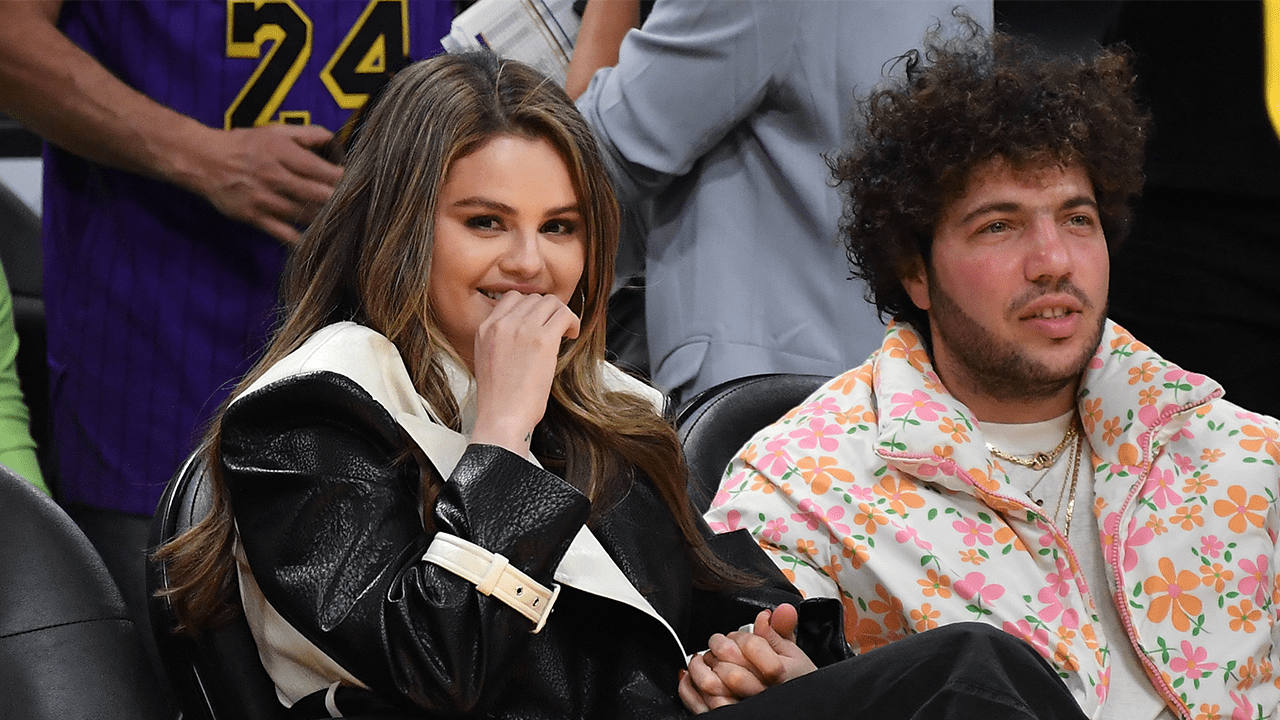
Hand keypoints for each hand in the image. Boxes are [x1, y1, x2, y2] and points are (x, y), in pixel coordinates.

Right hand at [184, 124, 343, 243]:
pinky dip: (303, 240)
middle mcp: (275, 177)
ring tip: (345, 225)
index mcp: (283, 153)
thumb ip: (306, 135)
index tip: (359, 184)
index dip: (345, 180)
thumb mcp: (274, 131)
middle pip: (319, 195)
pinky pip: (285, 235)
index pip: (323, 171)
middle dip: (341, 202)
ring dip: (326, 221)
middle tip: (358, 207)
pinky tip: (319, 243)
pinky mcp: (255, 218)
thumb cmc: (243, 144)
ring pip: (305, 216)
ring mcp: (265, 200)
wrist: (203, 160)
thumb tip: (334, 139)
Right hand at [469, 292, 579, 454]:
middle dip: (547, 312)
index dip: (530, 307)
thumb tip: (526, 329)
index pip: (512, 297)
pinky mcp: (542, 340)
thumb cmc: (499, 398)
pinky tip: (571, 335)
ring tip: (564, 332)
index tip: (539, 321)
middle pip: (533, 298)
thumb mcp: (487, 359)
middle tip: (555, 329)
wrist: (502, 416)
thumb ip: (500, 339)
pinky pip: (564, 315)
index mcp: (486, 328)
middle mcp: (502, 324)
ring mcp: (522, 329)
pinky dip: (572, 322)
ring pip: (550, 302)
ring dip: (561, 315)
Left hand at [677, 604, 816, 712]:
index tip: (737, 637)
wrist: (796, 708)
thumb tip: (771, 612)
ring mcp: (741, 707)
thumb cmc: (793, 682)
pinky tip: (691, 677)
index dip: (739, 637)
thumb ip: (779, 631)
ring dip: (700, 667)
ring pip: (710, 686)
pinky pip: (699, 706)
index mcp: (778, 675)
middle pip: (729, 667)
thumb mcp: (792, 654)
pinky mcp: (725, 716)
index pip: (751, 647)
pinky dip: (689, 689)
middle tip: (717, 644)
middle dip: (717, 649)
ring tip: (701, 659)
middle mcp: (759, 694)